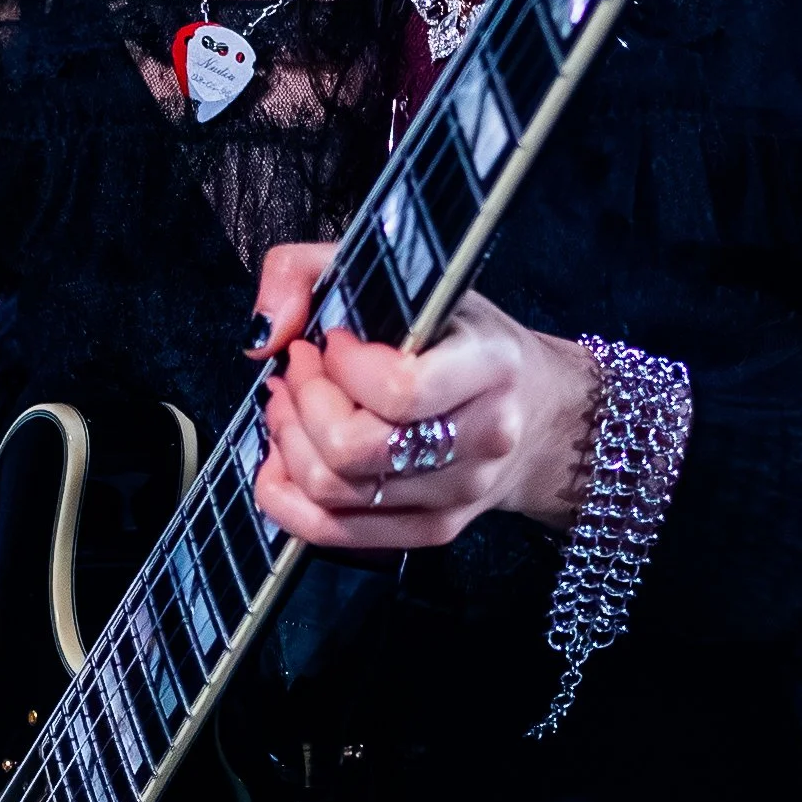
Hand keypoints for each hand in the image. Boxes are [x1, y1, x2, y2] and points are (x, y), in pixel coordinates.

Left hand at [249, 242, 595, 553]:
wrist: (537, 412)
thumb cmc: (460, 337)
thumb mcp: (403, 276)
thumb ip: (310, 270)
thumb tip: (264, 334)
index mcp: (490, 364)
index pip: (399, 391)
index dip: (341, 367)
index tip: (332, 340)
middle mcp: (485, 435)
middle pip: (354, 450)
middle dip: (303, 405)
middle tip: (299, 370)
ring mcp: (460, 494)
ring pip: (334, 492)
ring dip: (288, 443)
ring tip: (291, 405)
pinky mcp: (435, 531)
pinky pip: (333, 532)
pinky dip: (286, 494)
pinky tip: (285, 455)